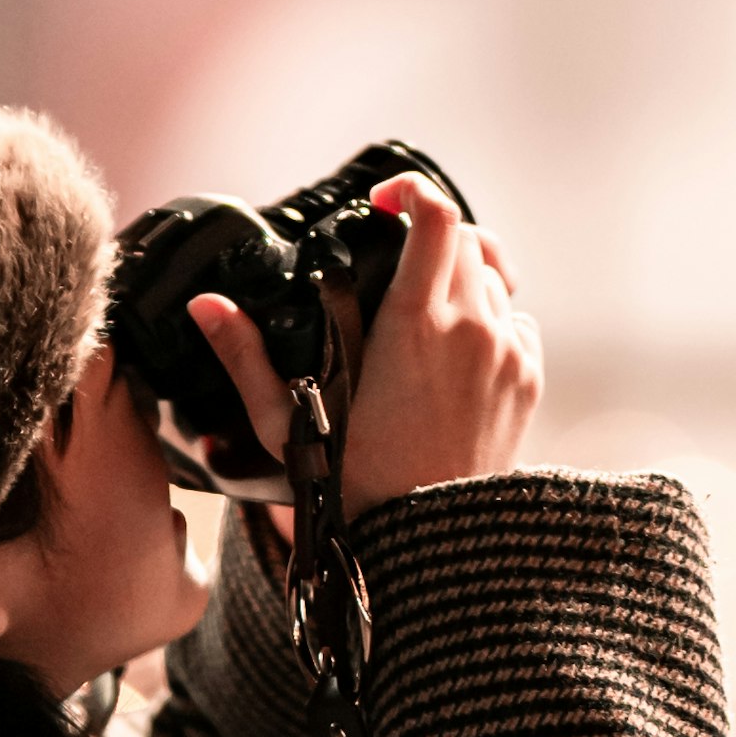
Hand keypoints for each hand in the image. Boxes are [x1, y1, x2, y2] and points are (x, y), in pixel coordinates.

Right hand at [188, 178, 542, 521]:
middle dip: (432, 235)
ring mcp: (508, 352)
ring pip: (495, 278)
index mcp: (414, 325)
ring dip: (462, 278)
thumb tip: (206, 306)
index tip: (385, 200)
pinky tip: (454, 352)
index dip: (413, 191)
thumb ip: (245, 357)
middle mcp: (472, 328)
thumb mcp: (286, 422)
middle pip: (467, 239)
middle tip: (396, 258)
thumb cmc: (353, 485)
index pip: (437, 218)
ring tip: (421, 311)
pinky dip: (490, 320)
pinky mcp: (529, 378)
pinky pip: (516, 321)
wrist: (430, 545)